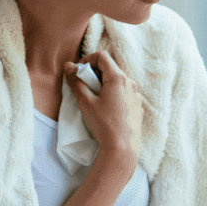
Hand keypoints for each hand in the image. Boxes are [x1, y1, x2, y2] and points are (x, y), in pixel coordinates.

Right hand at [64, 51, 144, 165]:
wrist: (122, 149)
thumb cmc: (103, 124)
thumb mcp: (85, 102)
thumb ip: (76, 82)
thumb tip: (68, 66)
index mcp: (119, 79)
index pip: (102, 56)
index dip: (87, 60)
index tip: (79, 73)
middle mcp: (131, 84)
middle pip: (110, 69)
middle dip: (95, 74)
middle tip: (84, 87)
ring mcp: (137, 97)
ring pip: (118, 83)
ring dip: (104, 85)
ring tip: (95, 100)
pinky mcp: (138, 108)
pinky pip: (125, 95)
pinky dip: (114, 96)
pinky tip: (107, 110)